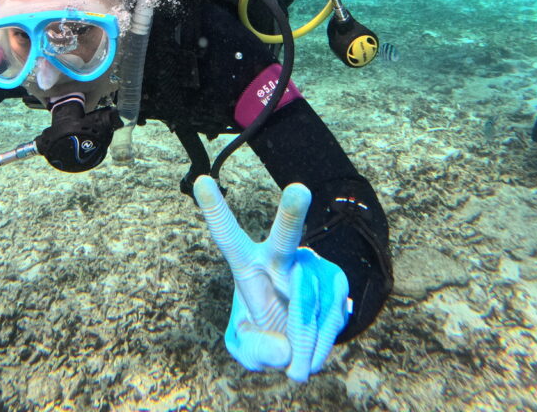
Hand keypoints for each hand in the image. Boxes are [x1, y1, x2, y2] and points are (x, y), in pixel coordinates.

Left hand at [193, 176, 349, 381]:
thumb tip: (285, 350)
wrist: (302, 336)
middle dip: (292, 213)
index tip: (200, 181)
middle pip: (285, 236)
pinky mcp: (336, 278)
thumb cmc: (265, 335)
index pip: (228, 236)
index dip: (214, 210)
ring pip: (309, 304)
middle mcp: (279, 256)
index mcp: (247, 265)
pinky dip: (321, 343)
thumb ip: (257, 350)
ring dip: (303, 340)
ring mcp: (311, 264)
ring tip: (295, 356)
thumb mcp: (248, 350)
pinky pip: (331, 318)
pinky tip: (313, 344)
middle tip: (298, 190)